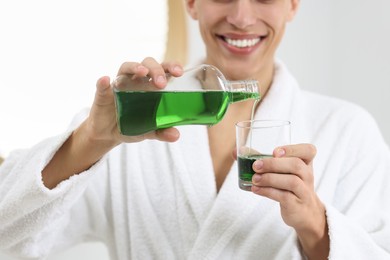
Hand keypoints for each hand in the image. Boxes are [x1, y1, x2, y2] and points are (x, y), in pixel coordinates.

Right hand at [86, 57, 183, 146]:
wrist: (109, 134)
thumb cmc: (132, 125)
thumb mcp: (148, 131)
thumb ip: (161, 132)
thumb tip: (176, 135)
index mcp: (151, 85)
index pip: (163, 69)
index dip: (171, 66)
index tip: (179, 72)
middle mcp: (136, 80)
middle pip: (147, 64)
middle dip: (155, 70)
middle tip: (161, 83)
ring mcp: (119, 84)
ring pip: (127, 67)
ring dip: (135, 67)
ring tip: (142, 72)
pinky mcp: (103, 93)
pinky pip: (102, 85)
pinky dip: (103, 82)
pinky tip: (105, 80)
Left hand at [251, 144, 328, 258]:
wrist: (305, 213)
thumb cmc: (290, 186)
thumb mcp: (282, 171)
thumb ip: (261, 159)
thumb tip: (236, 151)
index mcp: (305, 163)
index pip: (309, 150)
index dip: (293, 149)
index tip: (275, 152)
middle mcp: (307, 175)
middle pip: (296, 165)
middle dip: (273, 164)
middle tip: (255, 166)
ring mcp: (304, 191)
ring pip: (292, 181)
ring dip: (269, 178)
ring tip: (254, 179)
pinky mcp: (296, 205)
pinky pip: (284, 196)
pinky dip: (267, 191)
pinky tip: (255, 189)